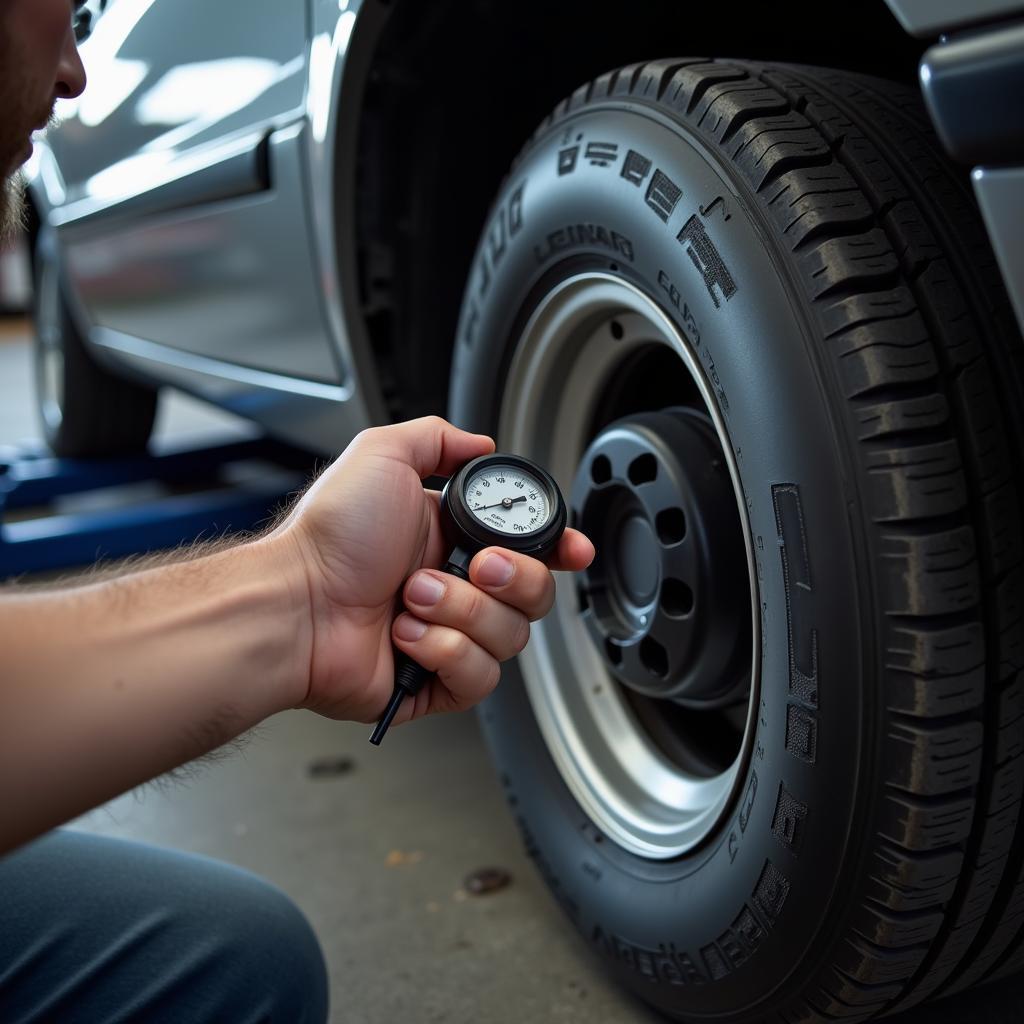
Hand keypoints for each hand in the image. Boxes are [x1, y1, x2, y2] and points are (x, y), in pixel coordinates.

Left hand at [275, 417, 594, 725]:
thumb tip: (480, 444)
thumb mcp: (382, 455)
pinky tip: (407, 636)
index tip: (573, 550)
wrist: (294, 604)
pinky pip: (480, 677)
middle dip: (511, 579)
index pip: (529, 549)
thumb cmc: (328, 538)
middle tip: (471, 565)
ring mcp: (447, 636)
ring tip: (411, 598)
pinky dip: (445, 652)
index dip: (560, 551)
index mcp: (452, 540)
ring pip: (511, 637)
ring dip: (462, 612)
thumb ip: (437, 438)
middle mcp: (456, 588)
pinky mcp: (435, 683)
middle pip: (534, 594)